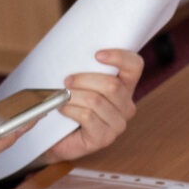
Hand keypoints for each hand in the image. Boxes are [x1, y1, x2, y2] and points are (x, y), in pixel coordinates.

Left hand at [38, 49, 143, 164]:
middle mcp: (126, 105)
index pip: (134, 66)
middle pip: (112, 85)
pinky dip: (70, 110)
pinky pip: (88, 117)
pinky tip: (63, 109)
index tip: (97, 55)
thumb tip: (76, 50)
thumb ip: (83, 65)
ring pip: (96, 101)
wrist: (54, 134)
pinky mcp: (104, 138)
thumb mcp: (77, 79)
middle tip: (67, 80)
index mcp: (125, 85)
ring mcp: (118, 123)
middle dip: (84, 80)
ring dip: (73, 96)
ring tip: (62, 96)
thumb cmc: (66, 102)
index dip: (120, 57)